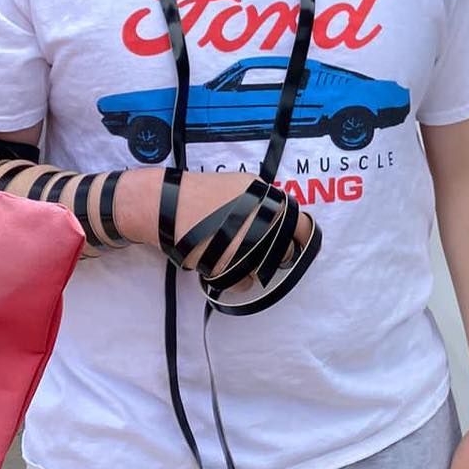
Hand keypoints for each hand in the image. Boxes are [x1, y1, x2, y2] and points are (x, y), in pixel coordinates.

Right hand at [116, 170, 313, 269]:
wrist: (165, 206)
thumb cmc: (204, 193)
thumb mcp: (244, 184)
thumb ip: (267, 201)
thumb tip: (285, 218)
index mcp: (271, 204)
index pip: (303, 227)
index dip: (301, 238)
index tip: (296, 245)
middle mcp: (263, 225)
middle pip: (285, 254)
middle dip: (274, 254)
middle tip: (255, 249)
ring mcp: (247, 247)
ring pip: (264, 271)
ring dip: (253, 267)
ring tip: (232, 253)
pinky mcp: (228, 267)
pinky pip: (243, 284)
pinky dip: (234, 279)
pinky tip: (220, 263)